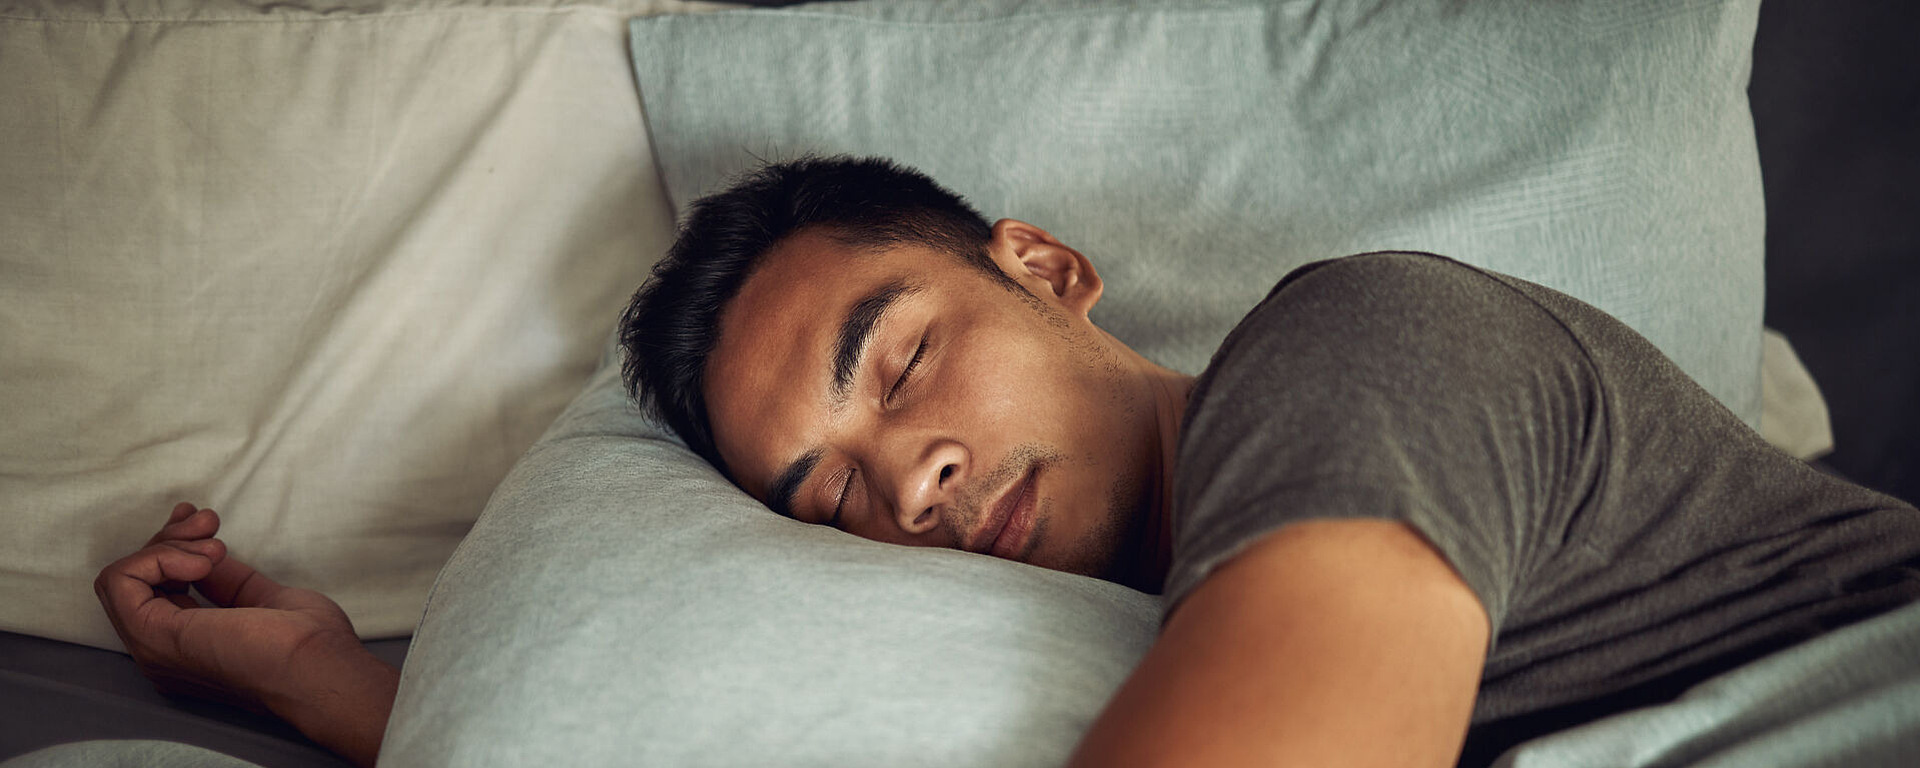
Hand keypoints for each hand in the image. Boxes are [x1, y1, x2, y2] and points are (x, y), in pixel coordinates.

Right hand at [94, 502, 359, 712]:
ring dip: (167, 545)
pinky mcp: (153, 638)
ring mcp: (154, 649)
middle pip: (137, 580)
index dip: (174, 548)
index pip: (154, 590)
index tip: (208, 525)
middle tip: (210, 523)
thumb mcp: (262, 599)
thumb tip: (206, 555)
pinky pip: (119, 581)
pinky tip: (201, 561)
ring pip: (124, 577)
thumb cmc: (307, 643)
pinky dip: (157, 558)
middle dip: (170, 537)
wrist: (318, 667)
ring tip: (215, 545)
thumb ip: (226, 581)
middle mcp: (162, 653)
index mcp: (187, 648)